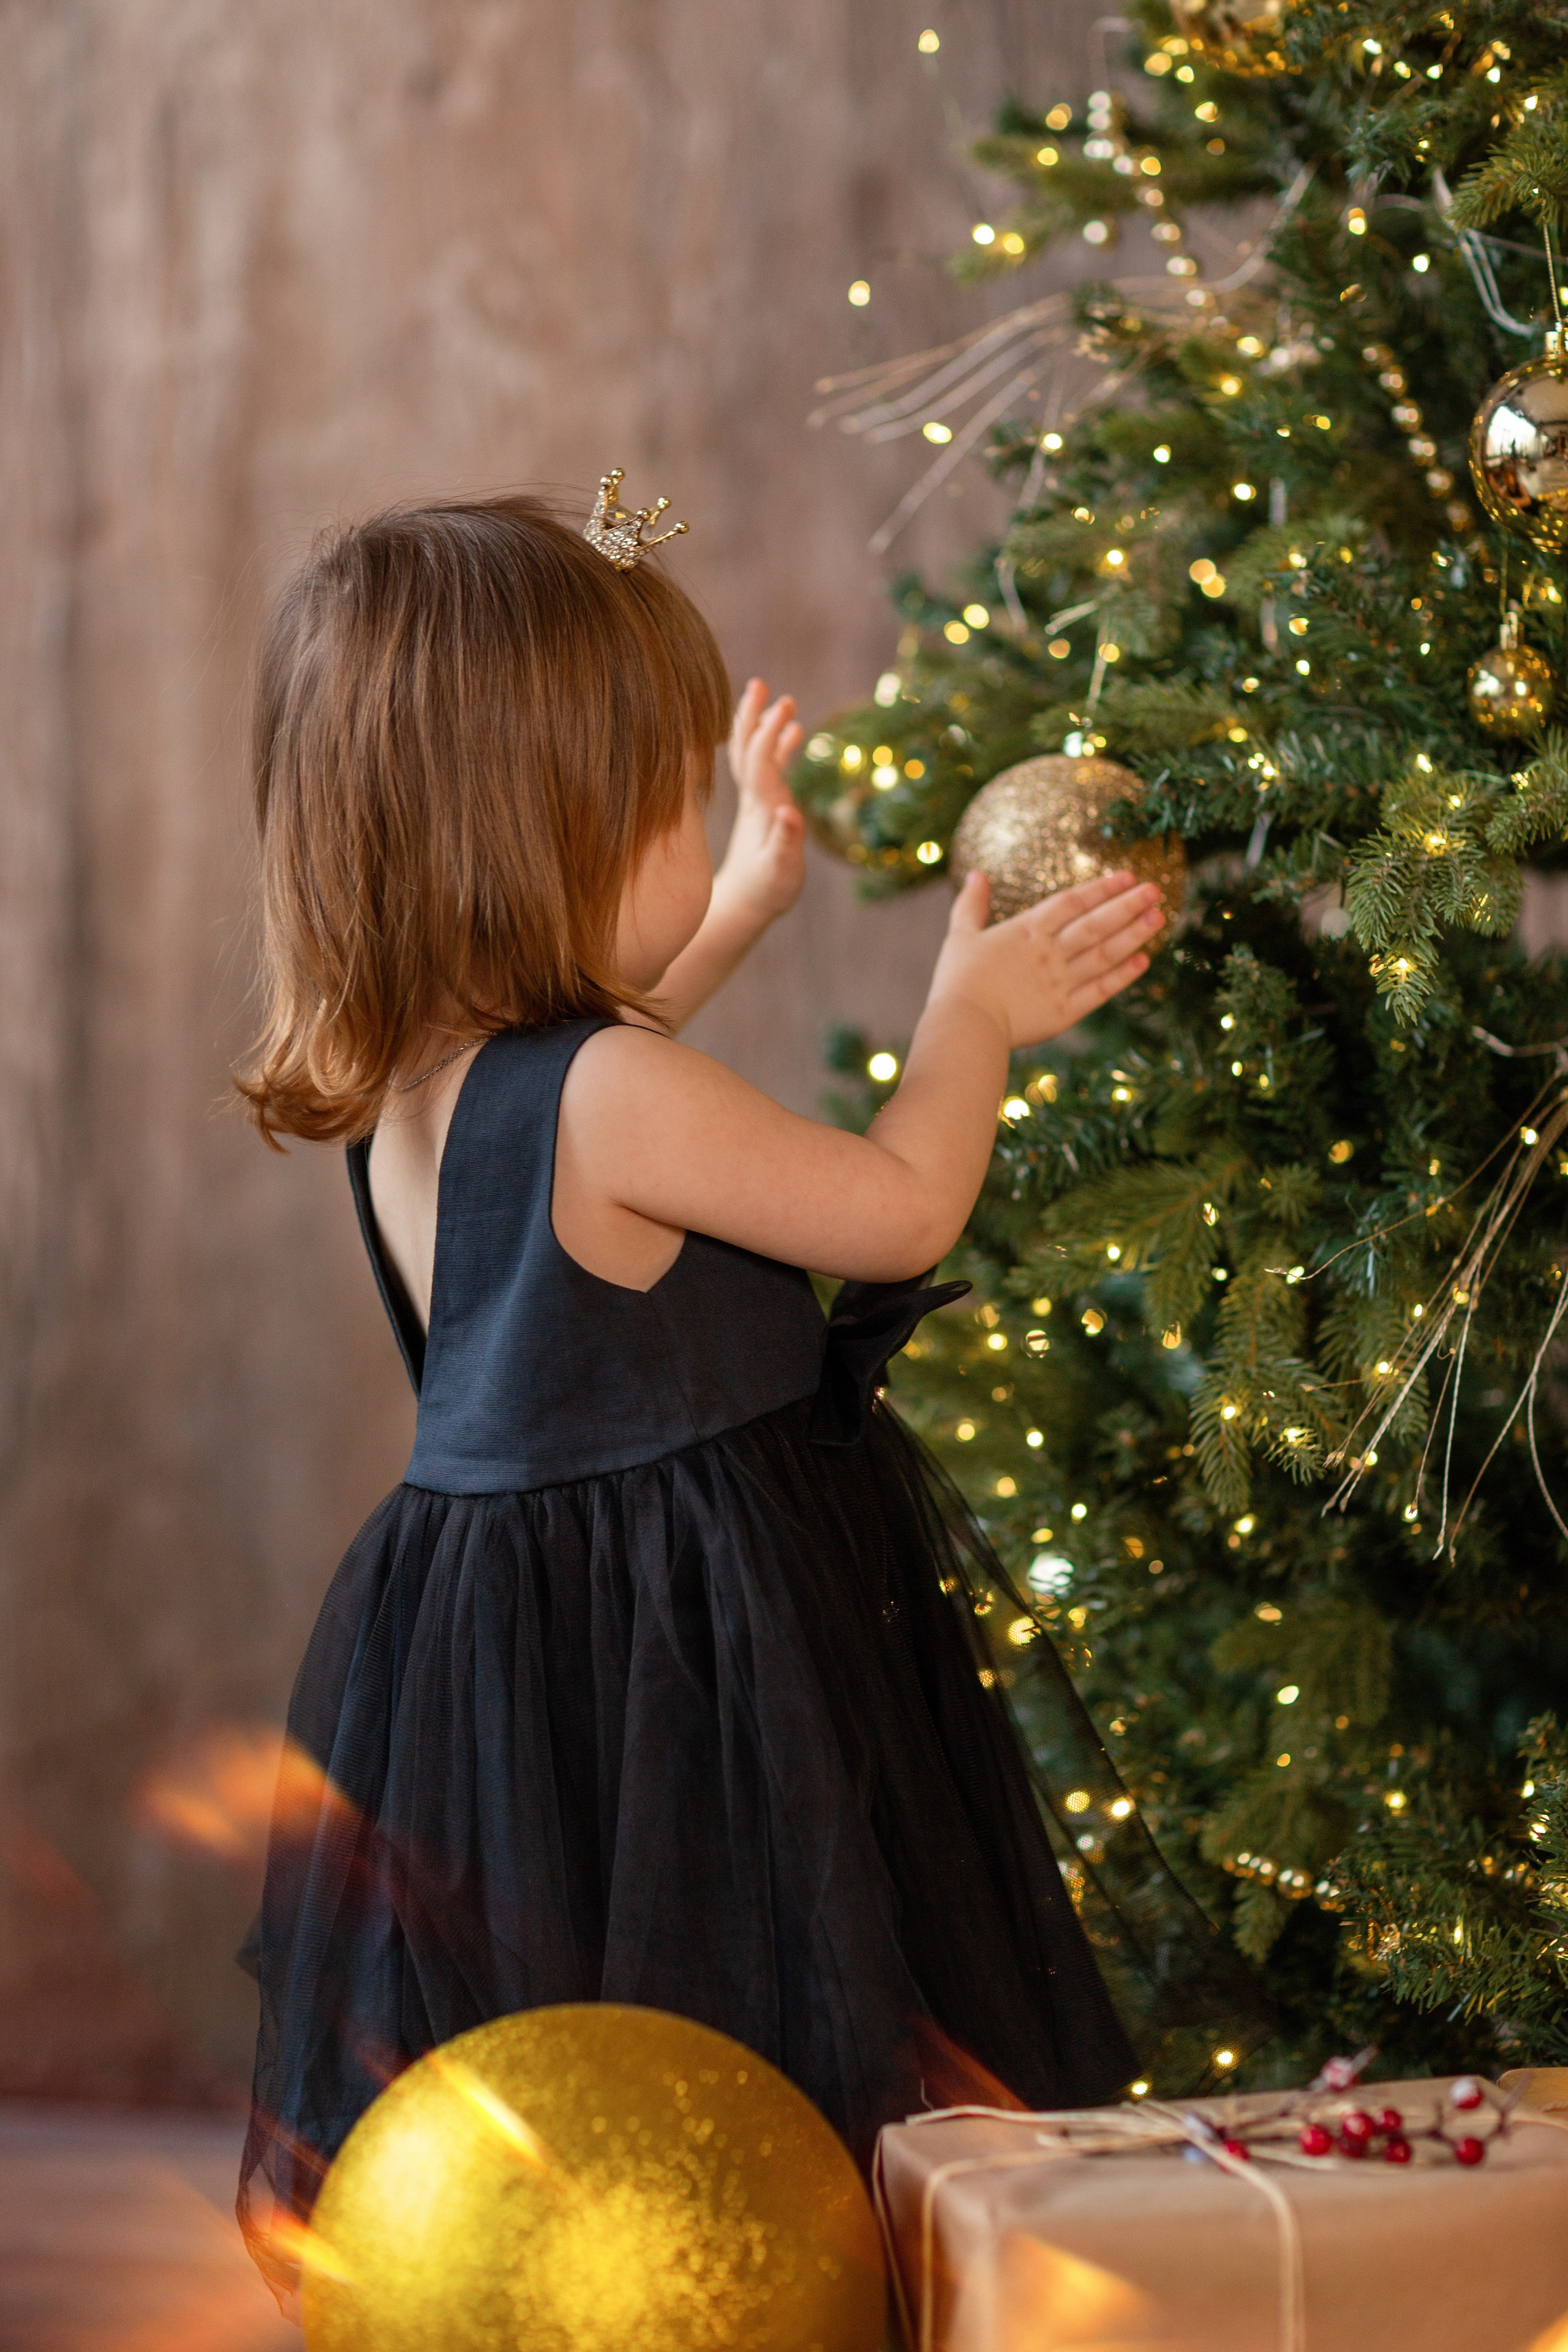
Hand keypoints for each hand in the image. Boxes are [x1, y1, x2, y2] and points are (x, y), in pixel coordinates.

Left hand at [716, 678, 806, 926]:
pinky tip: (794, 731)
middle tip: (759, 684)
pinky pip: (767, 768)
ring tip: (779, 697)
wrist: (743, 904)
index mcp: (760, 809)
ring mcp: (756, 799)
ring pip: (755, 754)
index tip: (780, 706)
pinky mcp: (761, 805)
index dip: (767, 734)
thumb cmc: (765, 890)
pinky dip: (777, 747)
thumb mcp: (779, 872)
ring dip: (763, 725)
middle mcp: (754, 798)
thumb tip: (789, 812)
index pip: (759, 763)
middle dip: (753, 716)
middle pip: (748, 749)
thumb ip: (785, 843)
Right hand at [929, 868, 1164, 1048]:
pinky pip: (1100, 991)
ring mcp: (1061, 982)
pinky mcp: (1065, 1012)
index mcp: (1027, 931)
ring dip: (1133, 935)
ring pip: (1104, 954)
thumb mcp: (960, 936)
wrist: (965, 1024)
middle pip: (1096, 924)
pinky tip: (1143, 962)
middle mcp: (1050, 953)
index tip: (1127, 876)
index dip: (1100, 888)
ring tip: (1158, 918)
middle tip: (1154, 890)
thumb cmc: (957, 981)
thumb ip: (971, 905)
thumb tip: (976, 874)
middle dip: (1127, 906)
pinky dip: (1122, 977)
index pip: (1071, 902)